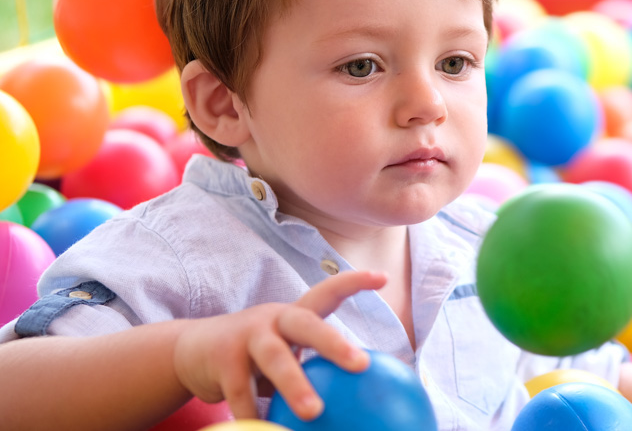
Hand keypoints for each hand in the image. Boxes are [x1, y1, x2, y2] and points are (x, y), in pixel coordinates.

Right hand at [172, 270, 386, 420]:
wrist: (188, 352)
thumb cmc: (251, 358)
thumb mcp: (282, 357)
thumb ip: (311, 370)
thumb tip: (359, 400)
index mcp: (293, 316)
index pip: (327, 293)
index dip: (353, 283)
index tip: (383, 278)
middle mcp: (272, 319)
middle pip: (307, 323)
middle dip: (334, 342)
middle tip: (361, 365)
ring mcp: (246, 336)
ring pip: (275, 358)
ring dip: (295, 385)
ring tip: (314, 413)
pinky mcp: (221, 359)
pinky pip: (240, 391)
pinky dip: (252, 413)